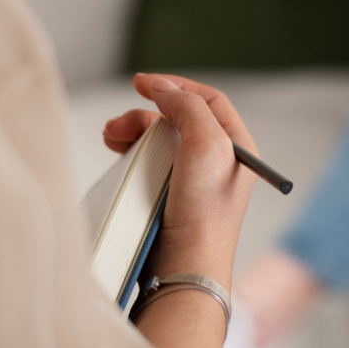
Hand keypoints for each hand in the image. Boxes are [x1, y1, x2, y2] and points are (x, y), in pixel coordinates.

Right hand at [103, 74, 257, 289]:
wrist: (185, 264)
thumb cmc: (204, 210)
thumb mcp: (206, 142)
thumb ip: (187, 105)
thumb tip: (164, 88)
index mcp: (236, 145)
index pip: (207, 100)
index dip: (175, 86)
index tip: (143, 83)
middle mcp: (218, 160)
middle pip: (178, 118)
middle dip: (146, 114)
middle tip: (118, 125)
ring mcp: (193, 179)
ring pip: (160, 140)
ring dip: (133, 132)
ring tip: (112, 137)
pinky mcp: (170, 197)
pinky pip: (149, 164)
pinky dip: (132, 153)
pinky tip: (118, 154)